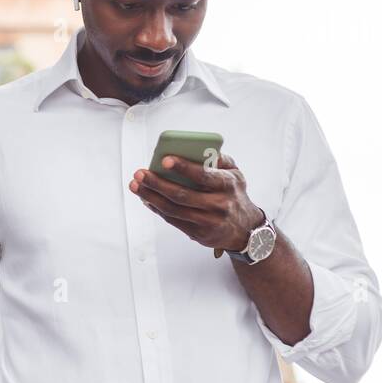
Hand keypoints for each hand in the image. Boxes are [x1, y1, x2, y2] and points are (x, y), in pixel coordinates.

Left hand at [128, 153, 263, 252]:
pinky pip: (173, 221)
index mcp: (227, 185)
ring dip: (151, 197)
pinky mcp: (199, 234)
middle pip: (182, 194)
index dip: (183, 168)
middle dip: (157, 183)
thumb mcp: (236, 174)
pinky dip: (157, 209)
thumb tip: (201, 148)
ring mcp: (208, 222)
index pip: (203, 176)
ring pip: (174, 210)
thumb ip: (221, 159)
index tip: (164, 160)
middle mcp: (219, 204)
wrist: (245, 230)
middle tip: (139, 173)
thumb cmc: (234, 195)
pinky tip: (146, 199)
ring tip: (135, 185)